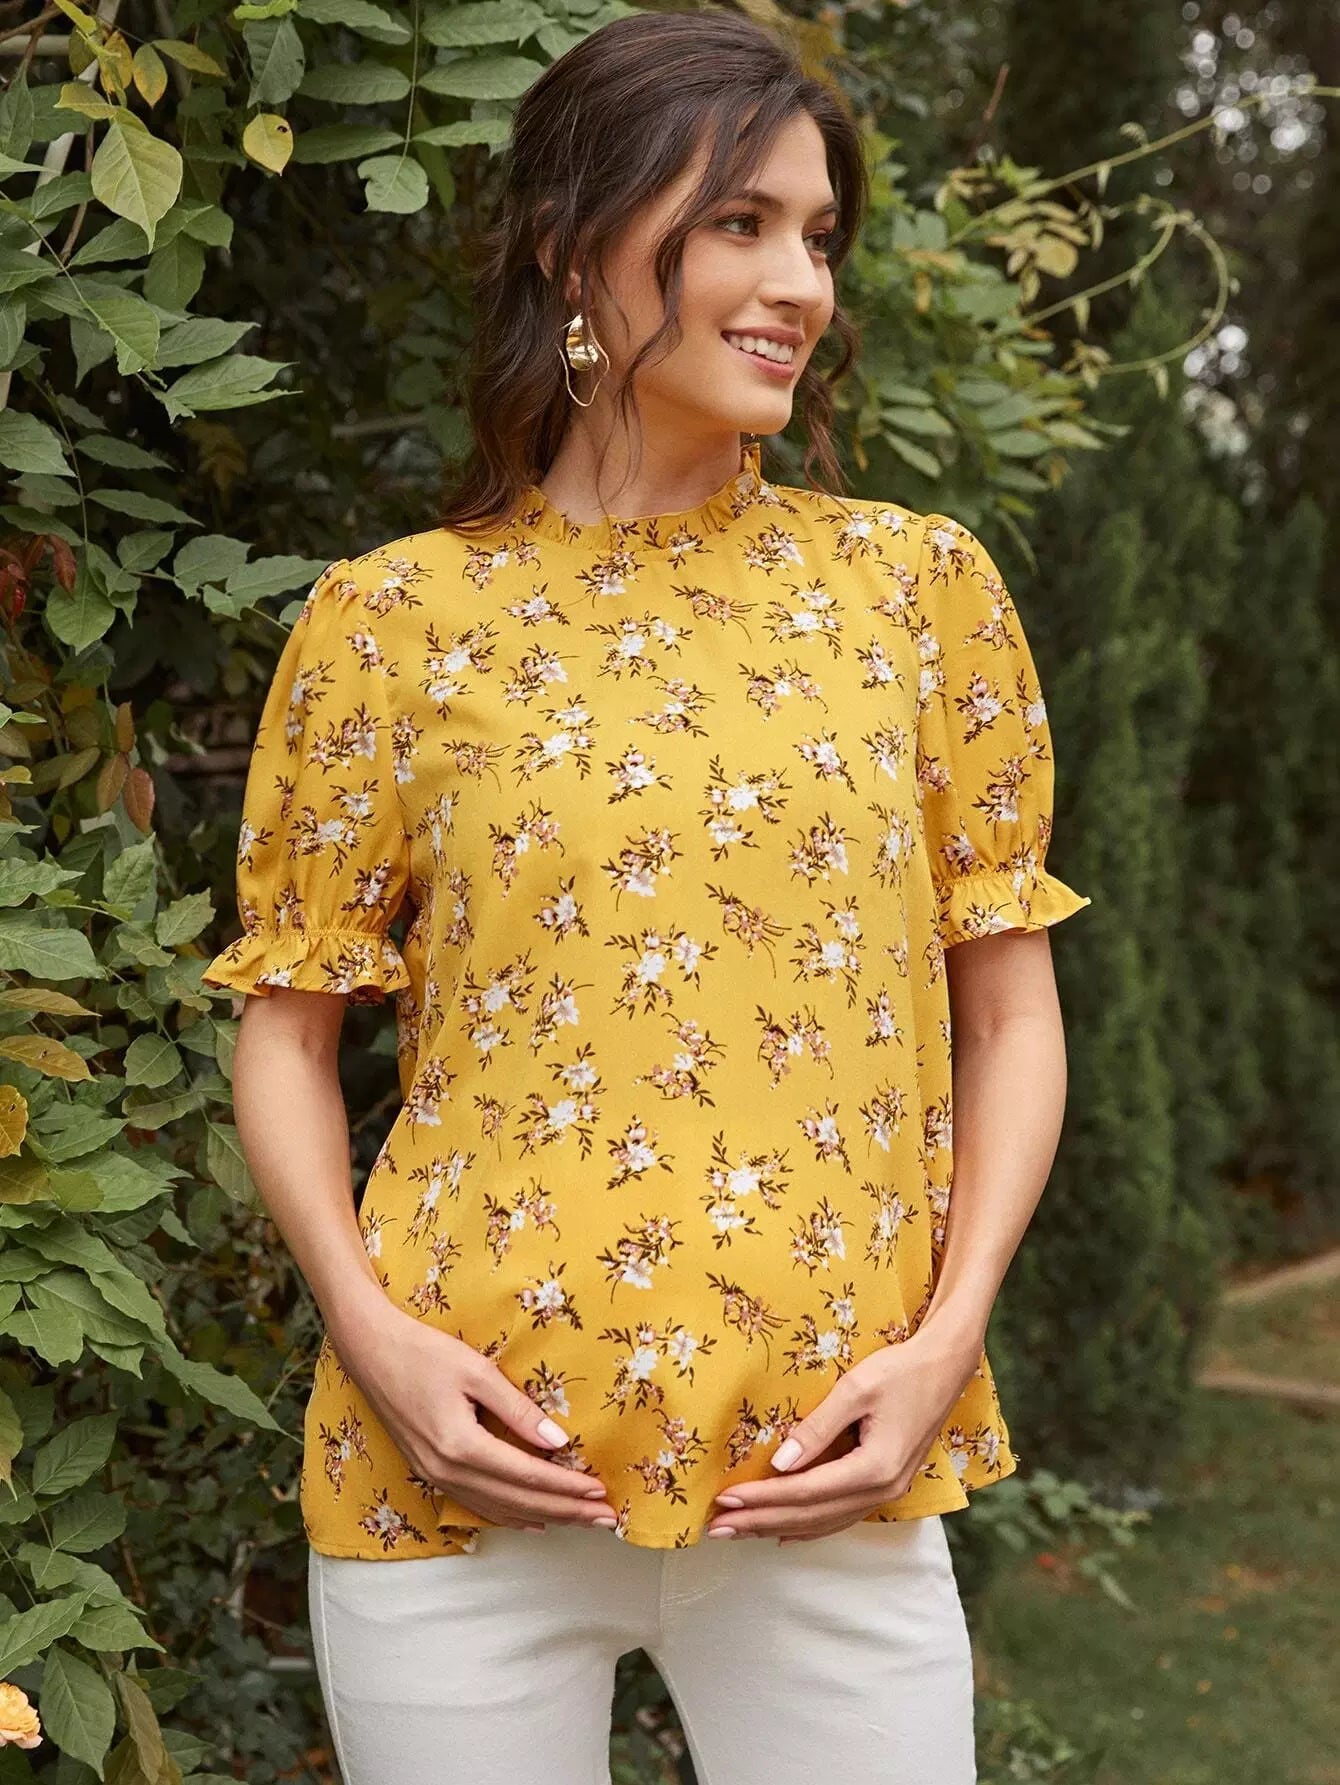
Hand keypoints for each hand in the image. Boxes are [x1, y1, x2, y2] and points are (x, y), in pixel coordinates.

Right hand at [332, 1301, 617, 1531]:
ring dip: (545, 1517)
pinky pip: (479, 1505)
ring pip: (500, 1509)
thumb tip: (558, 1440)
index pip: (527, 1475)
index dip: (567, 1487)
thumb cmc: (424, 1352)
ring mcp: (437, 1477)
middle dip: (567, 1511)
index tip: (601, 1491)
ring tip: (583, 1522)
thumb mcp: (476, 1371)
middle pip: (518, 1501)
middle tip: (607, 1519)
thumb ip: (518, 1408)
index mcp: (461, 1445)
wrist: (371, 1353)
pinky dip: (511, 1516)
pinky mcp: (432, 1473)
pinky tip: (535, 1522)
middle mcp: (448, 1471)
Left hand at [705, 1327, 981, 1542]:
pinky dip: (810, 1527)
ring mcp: (888, 1492)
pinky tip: (785, 1533)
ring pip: (825, 1522)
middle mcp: (883, 1489)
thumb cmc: (901, 1369)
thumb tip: (779, 1463)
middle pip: (811, 1516)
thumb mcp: (856, 1389)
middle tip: (717, 1526)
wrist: (947, 1366)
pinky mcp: (887, 1485)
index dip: (762, 1497)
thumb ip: (816, 1428)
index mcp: (875, 1467)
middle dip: (761, 1521)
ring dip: (779, 1528)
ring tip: (739, 1531)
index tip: (724, 1499)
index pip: (805, 1491)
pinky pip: (841, 1516)